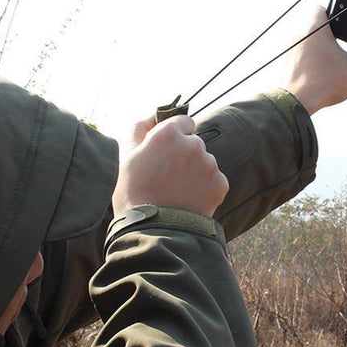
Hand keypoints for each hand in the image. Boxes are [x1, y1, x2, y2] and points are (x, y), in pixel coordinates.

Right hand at [112, 114, 228, 217]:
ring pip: (205, 162)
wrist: (153, 231)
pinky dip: (205, 189)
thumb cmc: (134, 192)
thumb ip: (139, 128)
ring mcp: (209, 164)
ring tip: (177, 192)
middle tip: (168, 177)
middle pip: (194, 143)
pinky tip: (189, 200)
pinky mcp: (220, 184)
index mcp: (169, 133)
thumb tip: (152, 116)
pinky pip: (214, 180)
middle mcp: (193, 144)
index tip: (167, 151)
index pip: (183, 122)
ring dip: (195, 172)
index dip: (175, 136)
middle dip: (184, 155)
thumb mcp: (126, 156)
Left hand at [282, 5, 346, 114]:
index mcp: (314, 28)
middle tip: (340, 42)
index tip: (342, 20)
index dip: (334, 11)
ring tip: (330, 59)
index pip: (321, 6)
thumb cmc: (322, 83)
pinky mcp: (284, 63)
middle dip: (328, 32)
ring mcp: (288, 49)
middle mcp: (297, 34)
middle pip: (314, 25)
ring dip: (317, 47)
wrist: (295, 103)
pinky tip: (318, 71)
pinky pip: (297, 55)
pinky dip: (308, 60)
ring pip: (305, 41)